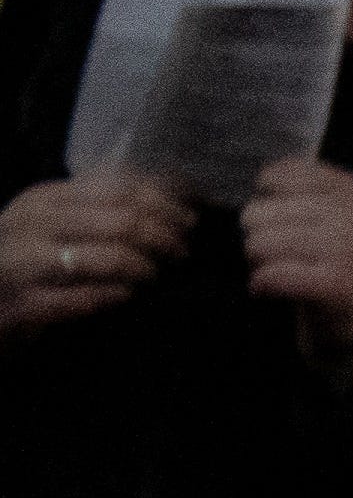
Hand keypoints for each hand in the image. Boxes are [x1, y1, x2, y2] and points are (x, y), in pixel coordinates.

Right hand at [0, 171, 193, 334]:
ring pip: (108, 259)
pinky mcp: (21, 308)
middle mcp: (33, 226)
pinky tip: (125, 297)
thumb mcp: (49, 223)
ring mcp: (23, 267)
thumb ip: (97, 207)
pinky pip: (83, 299)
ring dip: (143, 267)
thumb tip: (171, 192)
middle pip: (122, 222)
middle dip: (164, 236)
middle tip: (182, 251)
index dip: (166, 203)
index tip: (190, 219)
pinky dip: (113, 296)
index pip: (121, 189)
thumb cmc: (17, 262)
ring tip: (155, 275)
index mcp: (44, 199)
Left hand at [240, 158, 352, 372]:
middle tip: (274, 254)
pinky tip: (266, 290)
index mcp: (350, 187)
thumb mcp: (335, 213)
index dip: (264, 201)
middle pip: (259, 212)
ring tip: (273, 270)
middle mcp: (352, 211)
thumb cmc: (339, 259)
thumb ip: (305, 191)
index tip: (279, 223)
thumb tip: (261, 180)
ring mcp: (347, 247)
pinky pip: (273, 276)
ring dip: (257, 262)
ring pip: (260, 243)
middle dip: (256, 236)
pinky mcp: (335, 284)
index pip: (276, 176)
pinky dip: (261, 284)